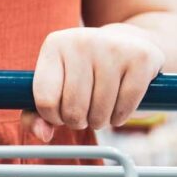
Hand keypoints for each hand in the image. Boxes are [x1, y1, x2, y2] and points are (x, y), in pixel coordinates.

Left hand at [22, 24, 164, 141]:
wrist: (128, 42)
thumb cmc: (82, 71)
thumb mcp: (54, 85)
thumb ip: (35, 115)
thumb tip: (44, 135)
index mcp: (54, 45)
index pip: (45, 99)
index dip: (52, 117)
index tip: (60, 114)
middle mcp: (80, 41)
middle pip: (73, 109)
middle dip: (77, 121)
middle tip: (83, 114)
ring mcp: (112, 47)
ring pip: (100, 111)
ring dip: (99, 121)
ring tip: (99, 110)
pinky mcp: (140, 58)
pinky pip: (125, 107)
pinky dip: (120, 117)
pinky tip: (117, 107)